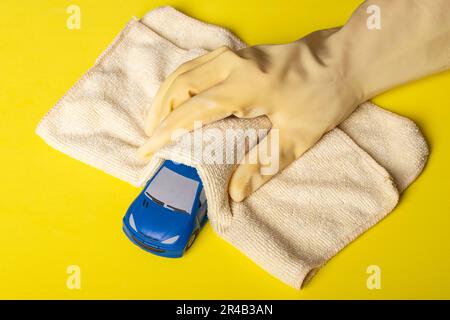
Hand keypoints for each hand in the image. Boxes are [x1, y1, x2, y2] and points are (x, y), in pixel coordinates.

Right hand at [138, 28, 362, 200]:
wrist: (345, 60)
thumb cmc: (324, 96)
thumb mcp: (298, 137)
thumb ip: (263, 164)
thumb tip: (235, 193)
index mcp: (243, 87)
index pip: (190, 112)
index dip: (164, 133)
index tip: (145, 150)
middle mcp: (232, 65)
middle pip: (178, 86)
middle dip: (158, 112)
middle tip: (149, 138)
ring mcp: (234, 54)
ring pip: (184, 70)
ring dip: (166, 96)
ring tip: (157, 120)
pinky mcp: (239, 53)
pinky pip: (197, 65)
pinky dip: (181, 83)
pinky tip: (180, 97)